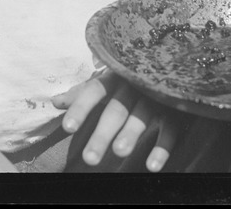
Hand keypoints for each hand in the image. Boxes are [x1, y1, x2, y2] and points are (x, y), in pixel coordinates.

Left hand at [53, 71, 179, 171]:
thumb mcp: (106, 82)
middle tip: (89, 159)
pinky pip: (171, 129)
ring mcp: (156, 96)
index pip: (94, 91)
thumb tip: (54, 102)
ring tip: (118, 153)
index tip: (68, 128)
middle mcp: (134, 84)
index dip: (81, 108)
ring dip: (130, 134)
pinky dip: (163, 147)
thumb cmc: (129, 77)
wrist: (171, 63)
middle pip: (116, 110)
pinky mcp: (176, 109)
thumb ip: (82, 93)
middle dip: (102, 134)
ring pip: (142, 117)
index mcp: (114, 76)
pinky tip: (152, 166)